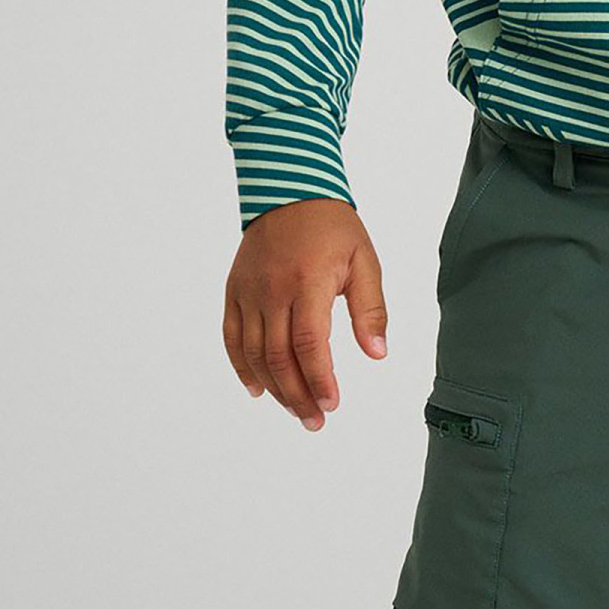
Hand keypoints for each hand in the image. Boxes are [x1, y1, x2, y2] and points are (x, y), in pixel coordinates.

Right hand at [223, 197, 386, 430]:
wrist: (289, 189)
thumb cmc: (333, 227)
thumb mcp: (364, 262)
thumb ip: (370, 310)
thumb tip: (376, 354)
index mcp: (308, 281)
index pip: (310, 343)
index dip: (320, 379)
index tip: (332, 403)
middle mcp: (273, 289)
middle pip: (279, 356)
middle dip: (298, 395)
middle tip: (316, 420)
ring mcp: (248, 291)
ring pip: (254, 353)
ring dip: (274, 388)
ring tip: (295, 410)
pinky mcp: (234, 291)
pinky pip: (231, 336)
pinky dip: (242, 367)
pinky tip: (258, 390)